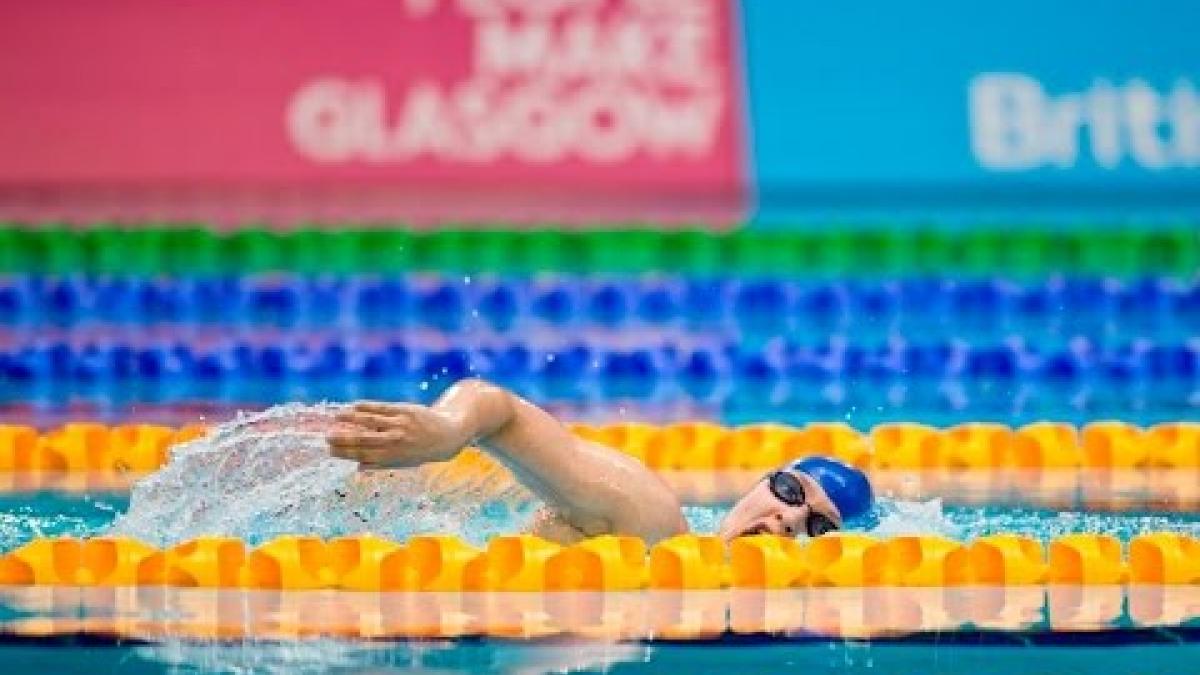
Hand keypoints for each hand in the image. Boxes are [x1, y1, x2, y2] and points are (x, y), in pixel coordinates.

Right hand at [328, 401, 466, 468]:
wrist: (449, 435)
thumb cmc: (423, 450)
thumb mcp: (404, 463)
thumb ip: (382, 464)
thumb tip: (358, 467)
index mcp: (393, 457)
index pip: (363, 455)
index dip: (345, 453)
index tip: (330, 450)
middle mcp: (395, 441)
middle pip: (364, 440)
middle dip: (343, 439)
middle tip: (326, 437)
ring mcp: (400, 425)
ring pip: (371, 422)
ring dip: (351, 419)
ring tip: (336, 417)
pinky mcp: (405, 410)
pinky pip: (382, 408)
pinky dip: (367, 407)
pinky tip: (354, 406)